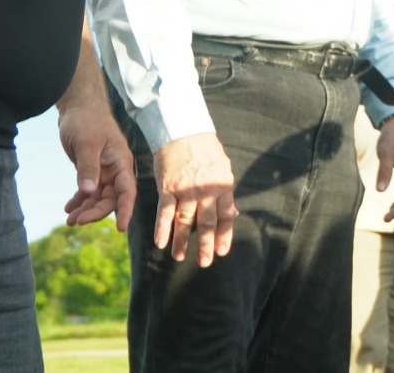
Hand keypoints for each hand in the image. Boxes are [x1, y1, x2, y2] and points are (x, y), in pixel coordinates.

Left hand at [57, 100, 136, 230]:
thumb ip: (88, 167)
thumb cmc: (86, 120)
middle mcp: (115, 169)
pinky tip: (69, 208)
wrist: (77, 107)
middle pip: (111, 198)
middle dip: (96, 212)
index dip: (125, 210)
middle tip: (77, 222)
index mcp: (121, 162)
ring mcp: (104, 170)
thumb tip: (89, 191)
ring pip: (98, 197)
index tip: (120, 228)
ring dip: (86, 209)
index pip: (127, 191)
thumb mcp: (86, 143)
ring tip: (69, 220)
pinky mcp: (91, 169)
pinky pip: (88, 190)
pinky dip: (79, 200)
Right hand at [152, 133, 237, 266]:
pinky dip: (162, 228)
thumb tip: (233, 214)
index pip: (225, 217)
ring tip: (179, 257)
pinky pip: (164, 211)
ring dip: (181, 241)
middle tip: (204, 262)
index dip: (223, 235)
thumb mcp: (223, 168)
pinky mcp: (168, 187)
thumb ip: (225, 193)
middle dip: (205, 245)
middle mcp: (205, 191)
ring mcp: (186, 190)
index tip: (221, 251)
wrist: (184, 131)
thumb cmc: (205, 150)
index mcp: (222, 186)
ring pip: (184, 221)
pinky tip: (160, 243)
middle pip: (206, 223)